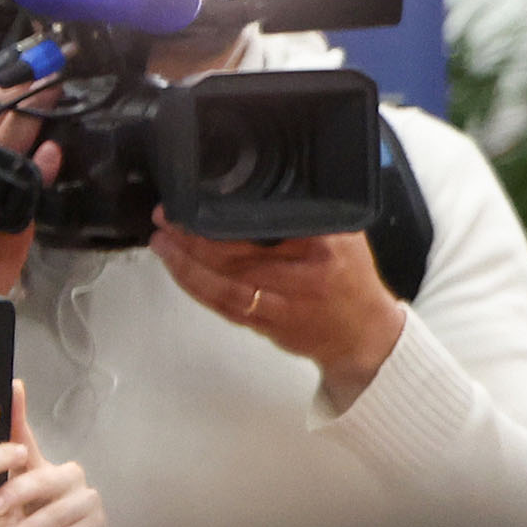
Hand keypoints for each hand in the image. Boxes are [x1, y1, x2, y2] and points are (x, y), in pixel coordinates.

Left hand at [0, 380, 106, 526]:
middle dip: (19, 491)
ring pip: (65, 506)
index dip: (20, 412)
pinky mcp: (96, 525)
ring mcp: (84, 500)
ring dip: (35, 522)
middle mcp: (64, 477)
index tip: (12, 388)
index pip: (25, 436)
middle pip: (46, 476)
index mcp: (35, 467)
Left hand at [151, 218, 410, 402]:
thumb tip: (268, 189)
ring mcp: (283, 306)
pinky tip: (179, 272)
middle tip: (168, 217)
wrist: (364, 336)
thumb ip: (310, 213)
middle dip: (195, 236)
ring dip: (187, 263)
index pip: (269, 226)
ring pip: (224, 284)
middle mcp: (302, 278)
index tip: (202, 199)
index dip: (229, 216)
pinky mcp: (267, 326)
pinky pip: (224, 306)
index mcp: (323, 248)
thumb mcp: (347, 235)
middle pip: (238, 256)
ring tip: (163, 242)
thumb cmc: (354, 284)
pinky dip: (197, 288)